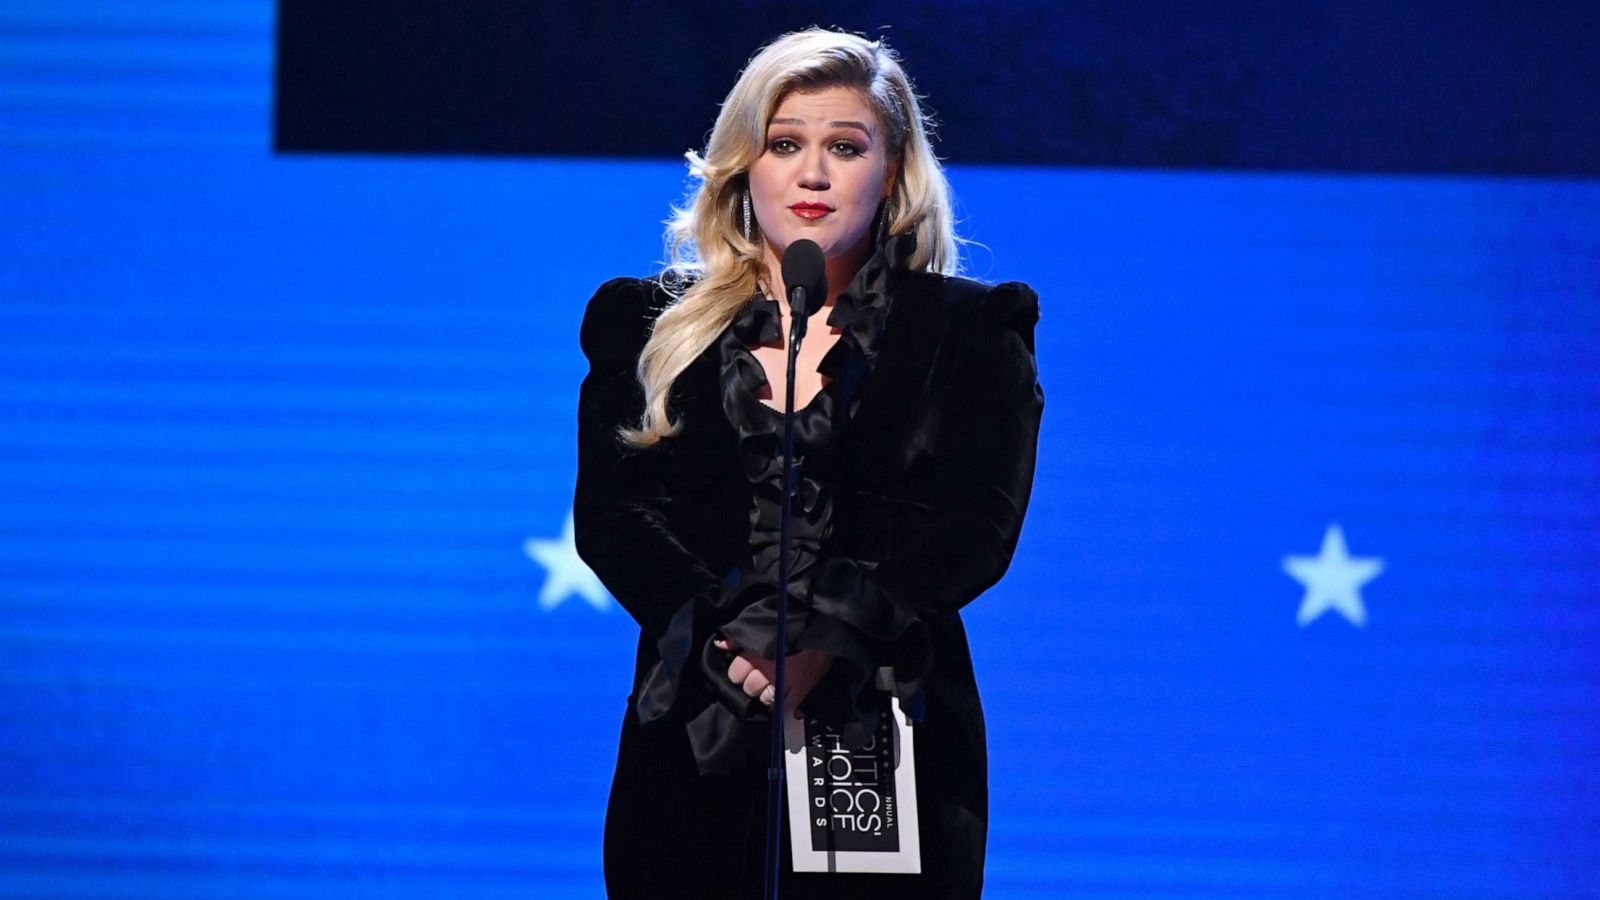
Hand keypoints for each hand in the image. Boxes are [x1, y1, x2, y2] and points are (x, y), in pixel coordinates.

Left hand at [713, 636, 833, 716]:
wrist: (824, 629)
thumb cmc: (793, 625)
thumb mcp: (764, 627)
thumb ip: (739, 638)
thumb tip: (720, 645)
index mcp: (757, 653)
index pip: (736, 673)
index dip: (739, 672)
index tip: (745, 669)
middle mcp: (767, 670)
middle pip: (749, 688)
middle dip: (752, 683)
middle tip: (760, 676)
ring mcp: (784, 683)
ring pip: (764, 699)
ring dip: (766, 694)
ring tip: (772, 686)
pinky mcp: (800, 692)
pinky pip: (783, 707)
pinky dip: (781, 704)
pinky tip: (781, 696)